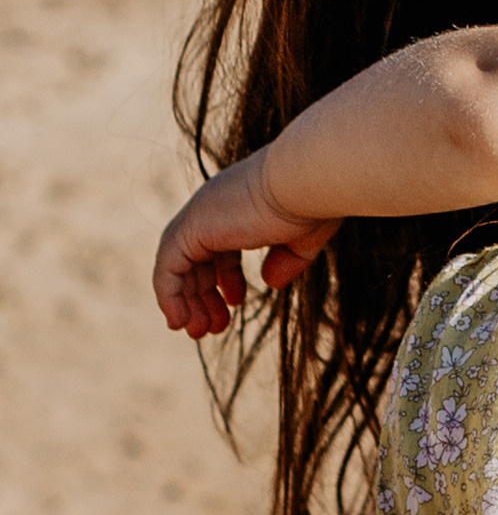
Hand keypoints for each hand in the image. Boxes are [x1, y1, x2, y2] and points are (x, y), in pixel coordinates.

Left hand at [153, 149, 339, 336]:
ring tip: (197, 332)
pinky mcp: (190, 229)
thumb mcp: (301, 240)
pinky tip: (180, 320)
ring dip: (185, 303)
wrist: (306, 181)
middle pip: (195, 260)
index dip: (225, 278)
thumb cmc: (313, 204)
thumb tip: (270, 283)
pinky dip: (169, 297)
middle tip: (211, 328)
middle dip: (202, 297)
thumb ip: (286, 261)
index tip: (236, 303)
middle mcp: (212, 208)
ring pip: (176, 267)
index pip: (218, 246)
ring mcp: (198, 217)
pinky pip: (167, 270)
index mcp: (237, 206)